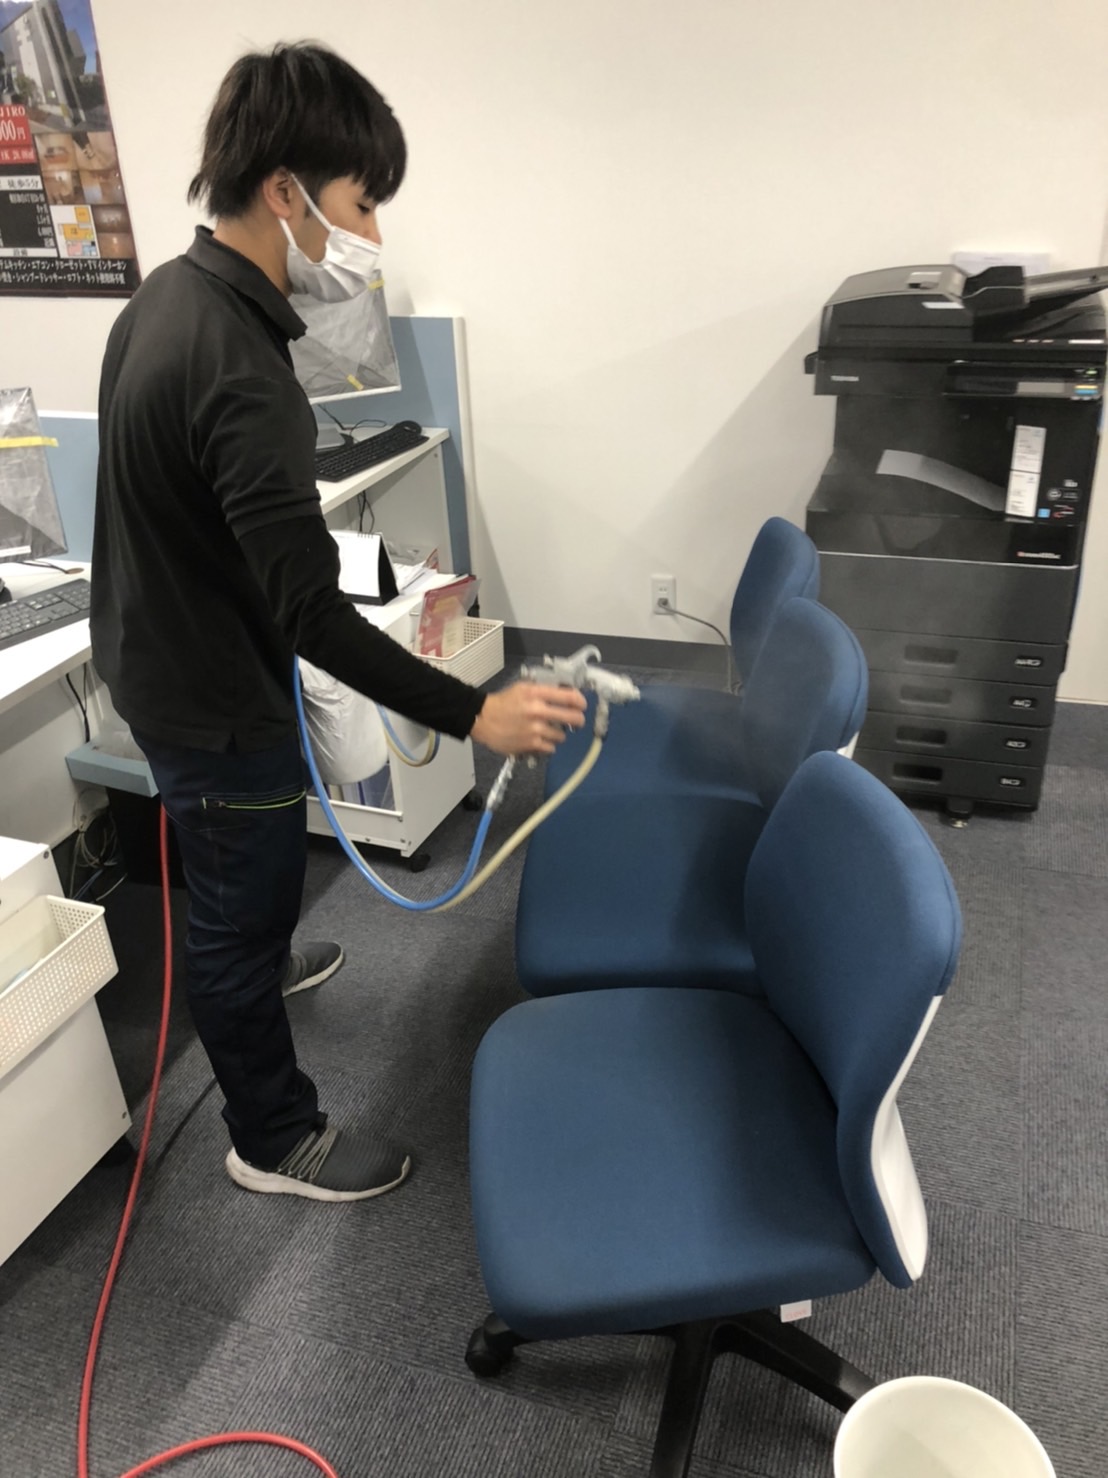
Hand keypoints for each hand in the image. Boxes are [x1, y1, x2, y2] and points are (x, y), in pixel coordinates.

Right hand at [470, 681, 587, 756]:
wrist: (482, 719)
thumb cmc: (504, 702)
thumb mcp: (523, 688)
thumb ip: (544, 691)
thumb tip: (566, 694)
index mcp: (536, 693)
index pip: (570, 697)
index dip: (581, 701)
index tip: (582, 705)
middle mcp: (538, 710)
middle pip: (573, 717)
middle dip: (578, 720)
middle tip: (576, 721)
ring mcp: (535, 729)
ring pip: (562, 735)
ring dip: (557, 734)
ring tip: (548, 731)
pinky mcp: (531, 744)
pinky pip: (551, 748)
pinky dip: (547, 745)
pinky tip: (539, 740)